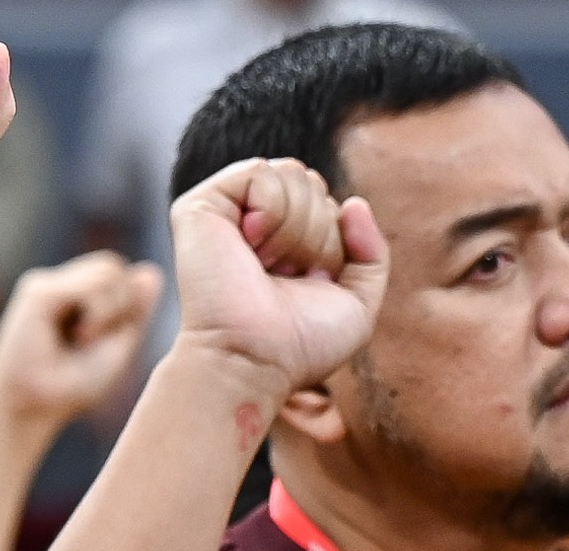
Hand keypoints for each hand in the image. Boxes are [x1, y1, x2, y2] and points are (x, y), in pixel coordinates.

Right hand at [0, 250, 161, 428]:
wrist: (37, 406)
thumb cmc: (73, 387)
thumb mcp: (117, 347)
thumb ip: (134, 311)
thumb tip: (151, 271)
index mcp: (78, 299)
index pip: (121, 276)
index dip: (130, 304)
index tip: (113, 342)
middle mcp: (61, 286)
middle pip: (114, 265)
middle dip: (123, 303)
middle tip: (98, 341)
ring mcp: (48, 285)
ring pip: (108, 267)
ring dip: (111, 308)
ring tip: (86, 339)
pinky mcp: (37, 290)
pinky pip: (89, 284)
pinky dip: (98, 311)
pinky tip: (80, 336)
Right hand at [169, 157, 387, 391]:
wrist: (254, 360)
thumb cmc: (296, 346)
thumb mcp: (357, 304)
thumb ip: (371, 254)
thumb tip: (354, 203)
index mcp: (279, 242)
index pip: (324, 200)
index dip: (331, 239)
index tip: (307, 282)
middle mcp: (249, 224)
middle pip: (309, 181)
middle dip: (316, 230)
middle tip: (287, 274)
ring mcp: (223, 214)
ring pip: (289, 172)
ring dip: (296, 226)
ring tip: (268, 264)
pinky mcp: (198, 209)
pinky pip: (258, 172)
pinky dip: (272, 209)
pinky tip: (253, 244)